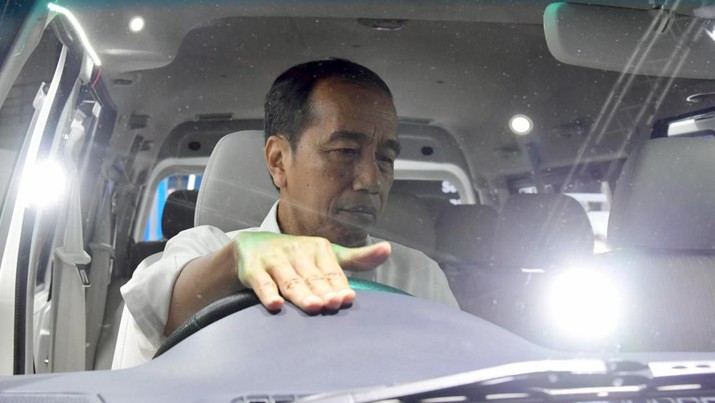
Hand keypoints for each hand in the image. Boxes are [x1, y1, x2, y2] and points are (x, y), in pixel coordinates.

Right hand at [233, 232, 390, 312]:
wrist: (250, 247)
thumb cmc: (295, 257)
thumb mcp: (325, 254)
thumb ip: (356, 258)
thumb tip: (388, 249)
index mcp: (318, 247)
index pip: (331, 272)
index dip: (339, 286)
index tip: (347, 298)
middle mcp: (297, 250)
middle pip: (313, 278)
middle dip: (323, 292)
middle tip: (333, 304)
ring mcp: (275, 259)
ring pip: (291, 281)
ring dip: (301, 294)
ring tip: (314, 305)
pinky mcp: (253, 269)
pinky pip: (262, 283)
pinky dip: (268, 293)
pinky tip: (275, 304)